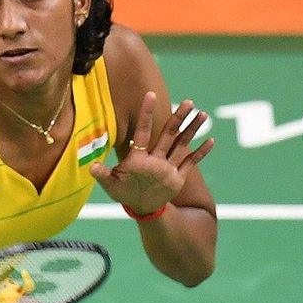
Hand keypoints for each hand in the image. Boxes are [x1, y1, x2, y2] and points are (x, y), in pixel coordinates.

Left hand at [90, 91, 213, 214]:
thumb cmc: (124, 193)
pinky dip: (200, 153)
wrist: (140, 207)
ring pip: (181, 144)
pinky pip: (190, 162)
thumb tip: (91, 168)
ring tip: (202, 114)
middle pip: (168, 133)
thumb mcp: (111, 186)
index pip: (143, 130)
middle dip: (178, 118)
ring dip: (192, 130)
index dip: (146, 113)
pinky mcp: (177, 177)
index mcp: (138, 157)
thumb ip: (103, 175)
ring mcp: (168, 166)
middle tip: (189, 102)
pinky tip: (211, 140)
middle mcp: (155, 157)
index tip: (150, 94)